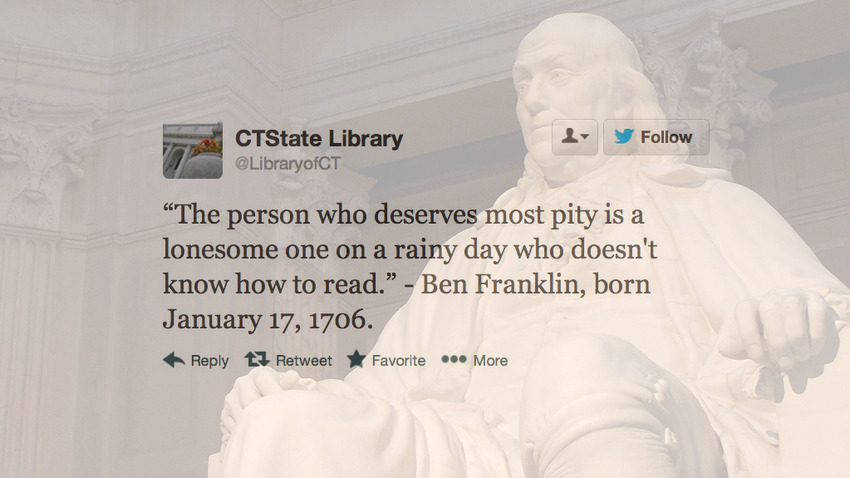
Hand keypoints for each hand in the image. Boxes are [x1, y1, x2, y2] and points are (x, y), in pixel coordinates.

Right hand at [220, 367, 313, 450]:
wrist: (274, 409)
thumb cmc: (286, 399)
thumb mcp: (292, 391)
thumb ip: (292, 385)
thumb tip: (292, 376)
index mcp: (259, 373)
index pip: (263, 380)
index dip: (274, 393)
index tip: (284, 406)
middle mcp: (242, 383)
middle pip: (249, 399)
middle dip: (264, 412)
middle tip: (276, 423)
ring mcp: (231, 398)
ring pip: (239, 414)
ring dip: (254, 424)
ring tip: (268, 430)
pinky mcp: (225, 414)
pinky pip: (232, 426)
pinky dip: (243, 432)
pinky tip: (256, 434)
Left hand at [718, 289, 839, 391]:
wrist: (798, 330)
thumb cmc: (767, 341)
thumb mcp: (749, 345)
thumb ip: (735, 347)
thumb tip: (724, 348)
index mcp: (750, 304)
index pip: (744, 311)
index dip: (749, 336)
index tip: (760, 359)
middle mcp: (771, 296)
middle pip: (769, 311)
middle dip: (777, 342)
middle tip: (786, 365)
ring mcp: (794, 295)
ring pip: (792, 308)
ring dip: (796, 337)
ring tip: (800, 358)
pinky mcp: (817, 300)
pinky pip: (816, 313)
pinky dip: (815, 335)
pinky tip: (813, 350)